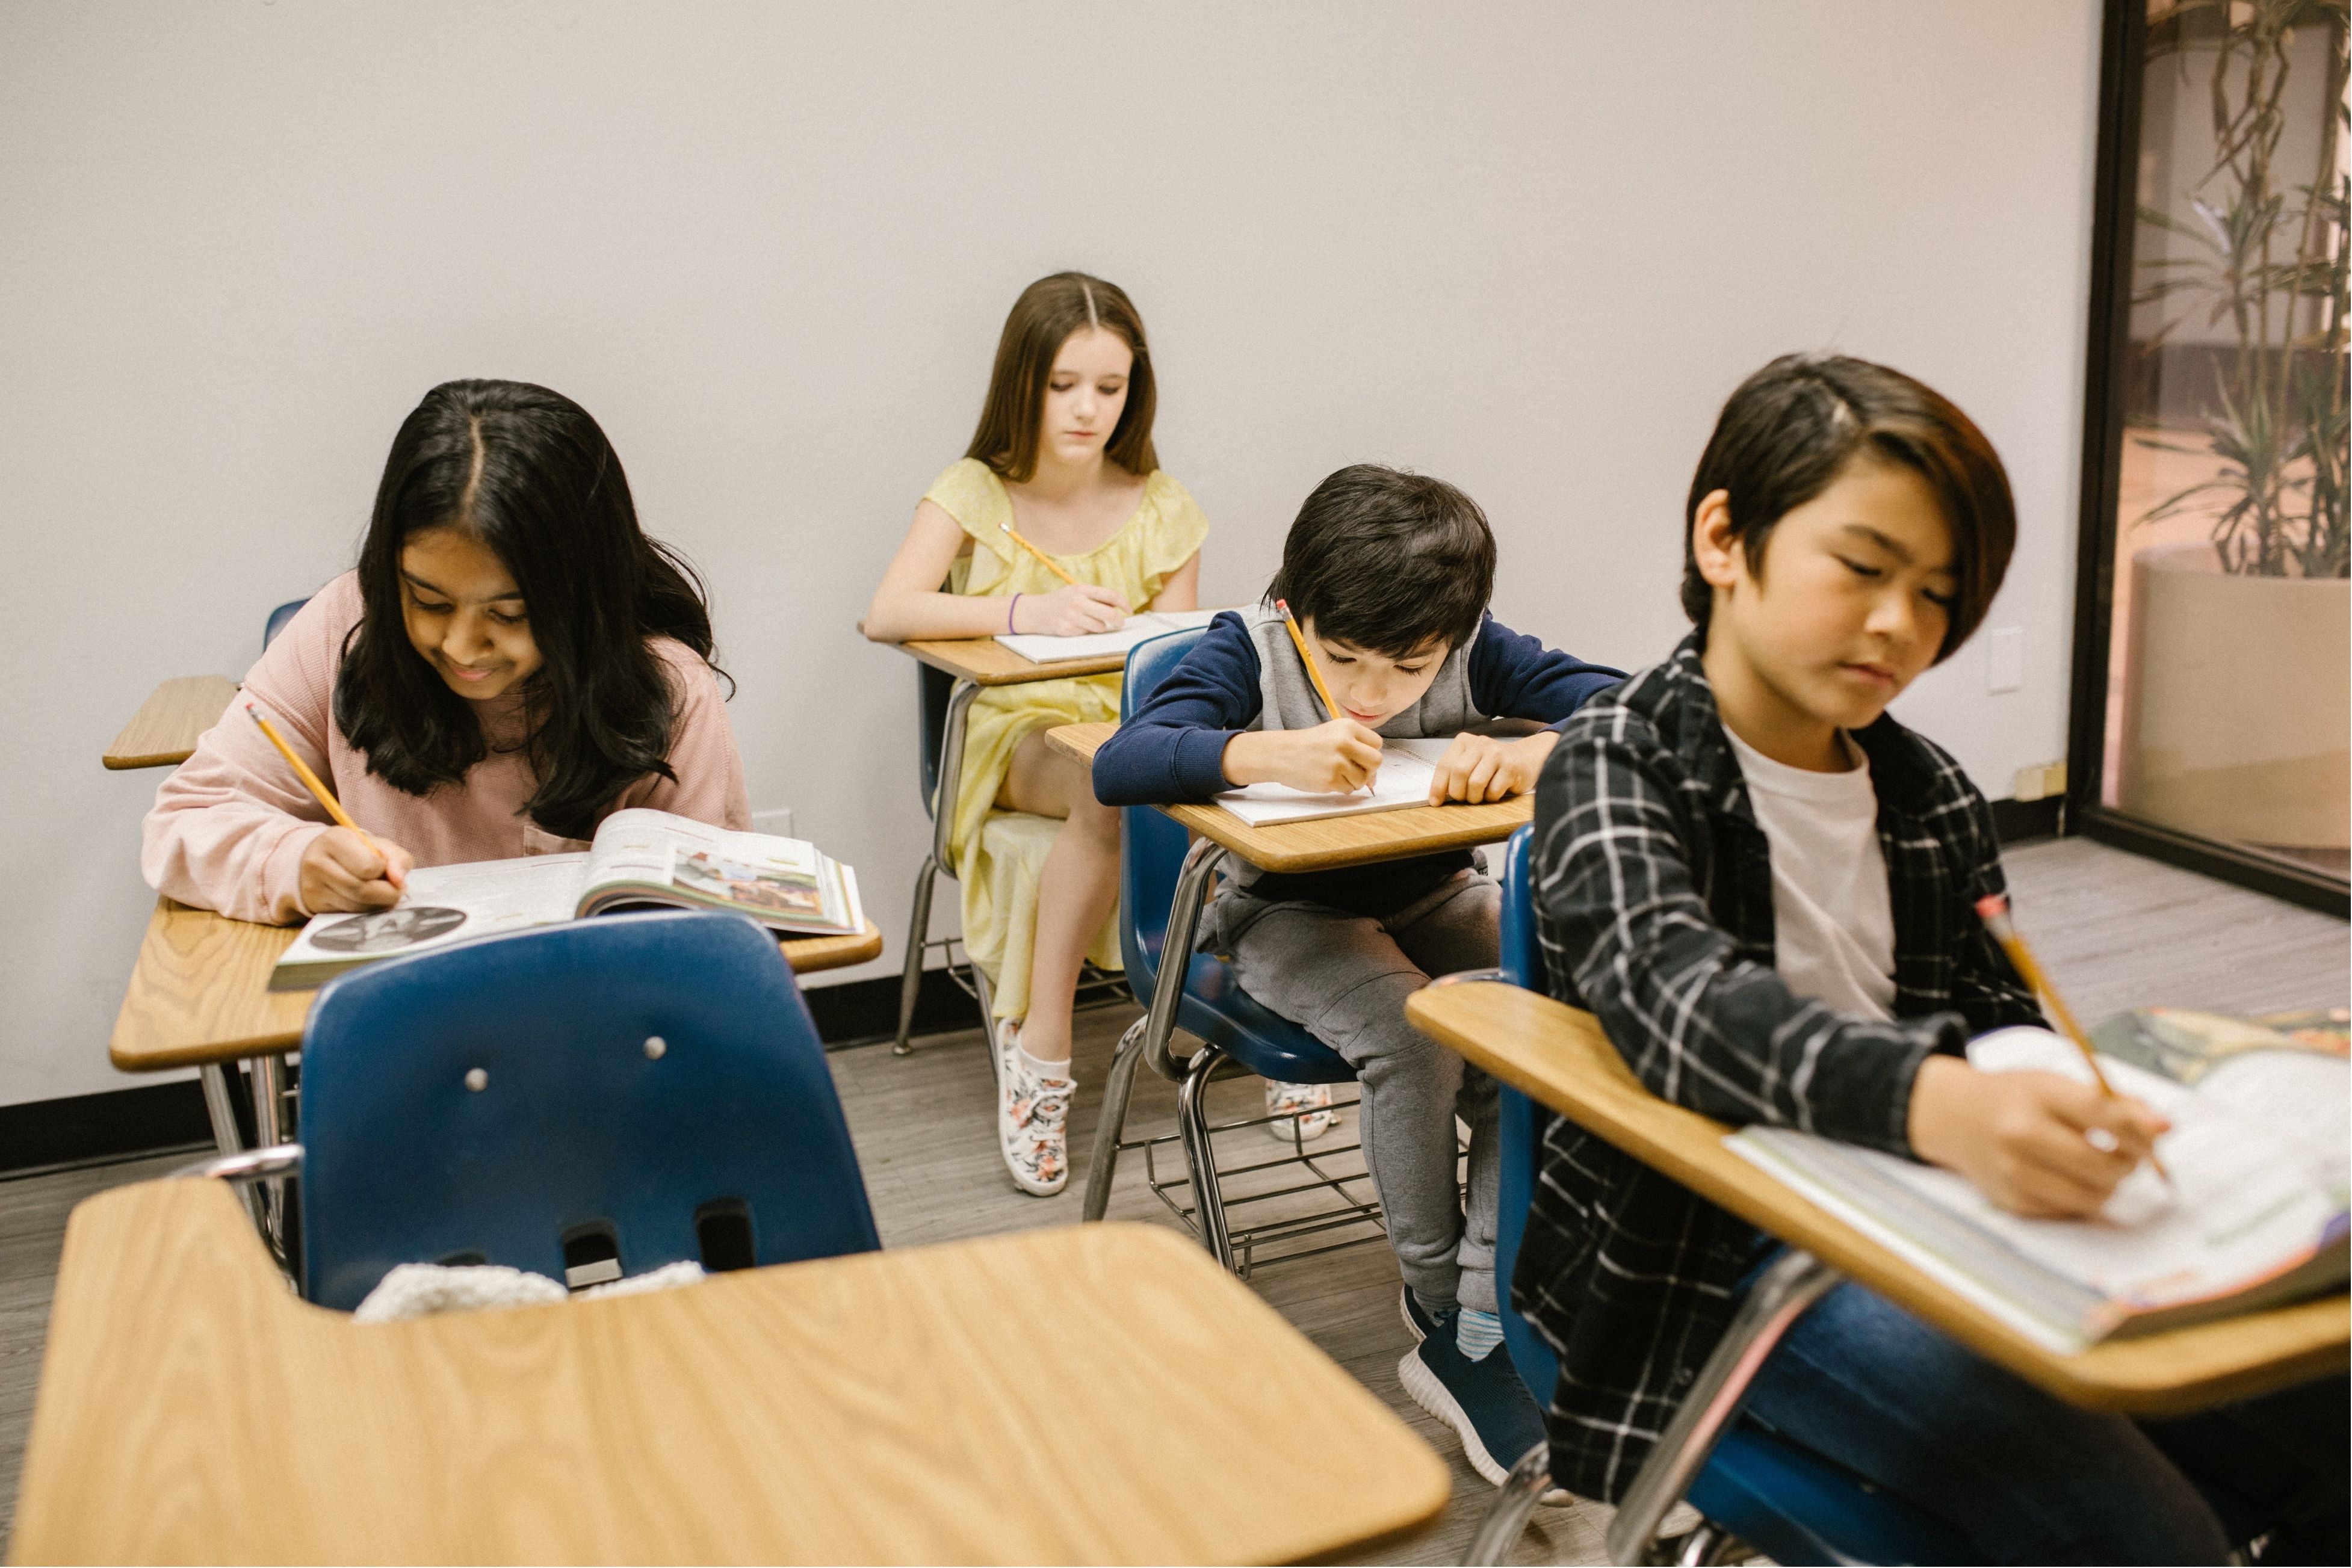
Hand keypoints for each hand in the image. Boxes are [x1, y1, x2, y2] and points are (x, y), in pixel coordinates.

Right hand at [299, 827, 414, 913]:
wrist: (320, 859)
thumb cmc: (356, 851)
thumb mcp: (379, 845)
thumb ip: (397, 859)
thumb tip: (399, 882)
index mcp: (334, 840)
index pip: (368, 867)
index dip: (385, 871)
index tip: (385, 868)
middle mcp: (317, 863)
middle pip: (363, 890)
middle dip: (388, 894)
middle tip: (395, 890)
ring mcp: (312, 886)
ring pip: (356, 907)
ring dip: (378, 905)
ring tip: (381, 894)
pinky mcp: (315, 905)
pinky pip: (348, 915)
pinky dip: (365, 911)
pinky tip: (367, 901)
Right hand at [1016, 584, 1129, 635]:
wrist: (1036, 611)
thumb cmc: (1061, 601)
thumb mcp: (1077, 592)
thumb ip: (1096, 596)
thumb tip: (1117, 606)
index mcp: (1082, 589)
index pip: (1110, 595)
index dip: (1124, 603)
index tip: (1129, 610)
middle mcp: (1078, 602)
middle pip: (1109, 614)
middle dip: (1119, 621)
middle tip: (1120, 624)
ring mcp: (1072, 617)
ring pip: (1100, 627)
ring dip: (1100, 627)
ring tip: (1092, 623)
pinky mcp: (1068, 630)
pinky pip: (1087, 634)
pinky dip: (1086, 631)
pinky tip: (1077, 626)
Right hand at [1223, 719, 1385, 793]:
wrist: (1281, 753)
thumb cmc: (1309, 746)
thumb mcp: (1334, 734)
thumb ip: (1357, 749)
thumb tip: (1374, 779)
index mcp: (1347, 727)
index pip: (1377, 744)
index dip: (1369, 753)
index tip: (1359, 757)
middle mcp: (1345, 742)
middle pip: (1376, 761)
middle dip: (1369, 770)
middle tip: (1356, 771)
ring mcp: (1337, 762)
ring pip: (1363, 779)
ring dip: (1354, 781)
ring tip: (1337, 774)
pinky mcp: (1330, 779)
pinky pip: (1348, 789)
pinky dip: (1341, 788)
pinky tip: (1328, 779)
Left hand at [1428, 730, 1559, 803]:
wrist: (1526, 759)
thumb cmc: (1493, 766)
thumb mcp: (1470, 763)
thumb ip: (1453, 774)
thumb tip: (1436, 798)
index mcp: (1464, 741)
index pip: (1445, 765)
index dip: (1438, 786)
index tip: (1436, 802)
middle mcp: (1480, 743)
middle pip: (1459, 773)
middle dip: (1458, 793)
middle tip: (1464, 799)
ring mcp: (1497, 753)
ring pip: (1475, 783)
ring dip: (1476, 797)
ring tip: (1481, 796)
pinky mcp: (1511, 766)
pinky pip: (1493, 791)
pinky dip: (1492, 798)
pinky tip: (1496, 792)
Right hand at [1907, 1055, 2168, 1217]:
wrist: (1954, 1117)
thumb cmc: (2017, 1098)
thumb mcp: (2055, 1084)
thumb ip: (2109, 1103)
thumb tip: (2163, 1128)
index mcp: (2037, 1094)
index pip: (2102, 1115)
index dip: (2140, 1128)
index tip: (2163, 1132)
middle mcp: (2021, 1133)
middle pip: (2102, 1164)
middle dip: (2129, 1162)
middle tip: (2130, 1154)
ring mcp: (2014, 1171)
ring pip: (2092, 1196)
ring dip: (2109, 1185)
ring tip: (2101, 1167)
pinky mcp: (2013, 1201)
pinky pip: (2070, 1211)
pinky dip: (2081, 1198)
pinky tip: (2068, 1178)